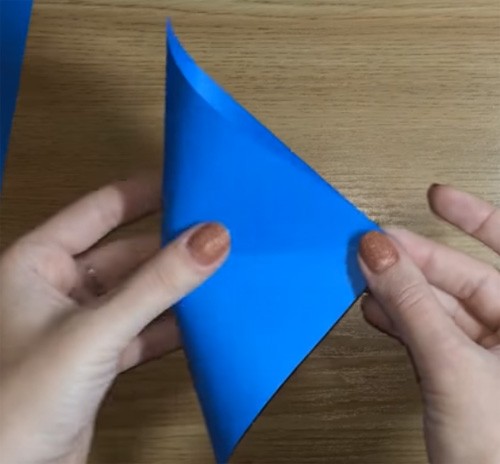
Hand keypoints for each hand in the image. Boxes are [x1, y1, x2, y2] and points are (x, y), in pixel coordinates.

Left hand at [0, 175, 229, 463]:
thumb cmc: (18, 403)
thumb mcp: (96, 330)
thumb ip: (157, 285)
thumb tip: (210, 239)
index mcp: (38, 263)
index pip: (100, 209)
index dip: (144, 192)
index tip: (186, 181)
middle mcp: (58, 288)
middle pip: (128, 252)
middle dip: (170, 245)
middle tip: (216, 232)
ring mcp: (81, 323)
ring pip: (139, 292)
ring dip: (176, 286)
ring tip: (219, 270)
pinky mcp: (99, 357)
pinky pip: (144, 327)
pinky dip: (172, 324)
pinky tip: (203, 318)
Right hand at [359, 185, 499, 463]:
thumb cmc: (498, 454)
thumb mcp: (451, 367)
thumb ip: (411, 305)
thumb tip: (378, 254)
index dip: (473, 218)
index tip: (435, 197)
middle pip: (464, 280)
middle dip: (416, 262)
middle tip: (375, 246)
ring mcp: (488, 357)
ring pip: (440, 308)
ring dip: (400, 293)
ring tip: (366, 276)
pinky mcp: (461, 376)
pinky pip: (428, 334)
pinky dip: (400, 322)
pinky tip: (375, 310)